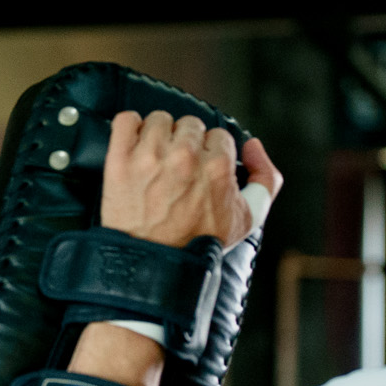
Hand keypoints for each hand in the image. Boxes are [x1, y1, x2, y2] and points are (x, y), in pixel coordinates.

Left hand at [101, 110, 281, 249]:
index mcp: (217, 167)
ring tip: (156, 161)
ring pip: (159, 119)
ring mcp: (149, 158)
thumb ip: (265, 179)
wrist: (154, 265)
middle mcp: (184, 157)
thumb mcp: (249, 218)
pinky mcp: (119, 161)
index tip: (200, 170)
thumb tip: (253, 146)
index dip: (210, 153)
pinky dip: (130, 128)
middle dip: (186, 144)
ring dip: (159, 136)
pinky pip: (125, 121)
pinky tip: (134, 147)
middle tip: (178, 169)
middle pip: (190, 124)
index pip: (218, 135)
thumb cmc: (199, 244)